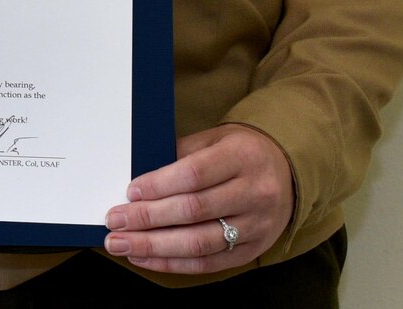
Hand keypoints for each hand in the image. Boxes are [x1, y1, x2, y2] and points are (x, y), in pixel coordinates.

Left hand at [102, 124, 293, 274]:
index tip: (130, 192)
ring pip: (200, 243)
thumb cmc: (240, 152)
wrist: (287, 170)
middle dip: (148, 219)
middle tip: (115, 221)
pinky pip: (209, 263)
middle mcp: (254, 193)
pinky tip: (146, 258)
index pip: (194, 175)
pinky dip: (173, 263)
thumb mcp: (215, 139)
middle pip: (193, 211)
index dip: (159, 185)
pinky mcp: (253, 249)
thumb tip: (138, 180)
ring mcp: (256, 225)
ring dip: (155, 247)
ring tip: (122, 244)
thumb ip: (181, 155)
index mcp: (242, 158)